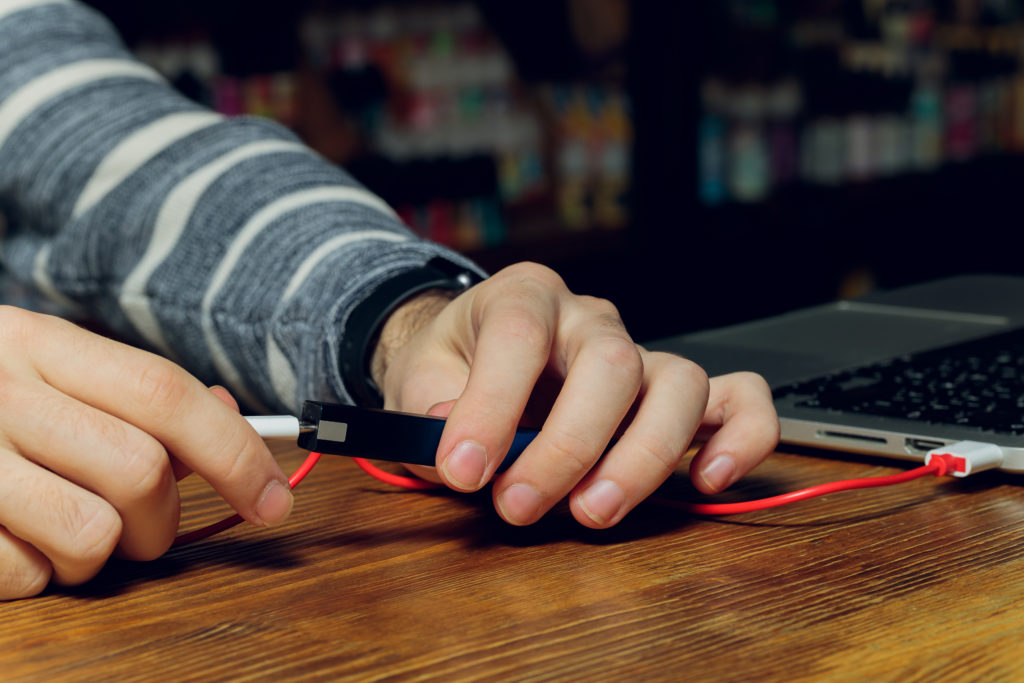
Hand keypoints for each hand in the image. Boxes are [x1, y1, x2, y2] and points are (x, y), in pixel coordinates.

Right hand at [0, 306, 291, 599]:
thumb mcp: (48, 367)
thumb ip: (135, 393)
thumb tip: (229, 420)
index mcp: (39, 344)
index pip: (165, 394)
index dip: (235, 453)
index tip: (276, 499)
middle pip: (140, 473)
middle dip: (163, 518)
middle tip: (144, 523)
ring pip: (91, 535)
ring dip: (100, 551)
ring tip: (69, 527)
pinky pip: (25, 577)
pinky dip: (36, 573)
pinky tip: (11, 538)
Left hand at [372, 262, 779, 527]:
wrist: (475, 359)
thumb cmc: (452, 368)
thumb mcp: (416, 378)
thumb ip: (428, 410)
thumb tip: (461, 453)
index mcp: (522, 297)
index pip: (519, 334)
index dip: (492, 405)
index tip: (464, 469)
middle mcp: (588, 318)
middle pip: (611, 362)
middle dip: (569, 446)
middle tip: (521, 506)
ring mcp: (639, 352)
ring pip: (679, 385)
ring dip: (642, 458)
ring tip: (593, 511)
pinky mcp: (672, 393)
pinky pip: (738, 399)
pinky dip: (739, 439)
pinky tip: (705, 479)